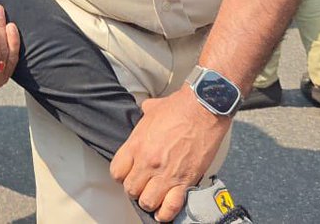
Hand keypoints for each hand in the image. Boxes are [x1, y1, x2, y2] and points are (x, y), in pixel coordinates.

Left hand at [109, 88, 231, 221]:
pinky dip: (166, 214)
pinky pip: (170, 207)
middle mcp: (147, 162)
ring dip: (150, 202)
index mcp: (136, 144)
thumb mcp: (152, 109)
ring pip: (148, 202)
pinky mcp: (184, 181)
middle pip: (131, 190)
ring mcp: (165, 174)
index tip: (129, 175)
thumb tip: (144, 110)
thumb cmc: (179, 107)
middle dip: (136, 190)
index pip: (116, 172)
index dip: (122, 176)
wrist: (203, 110)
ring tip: (154, 199)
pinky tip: (164, 213)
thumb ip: (144, 115)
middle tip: (144, 187)